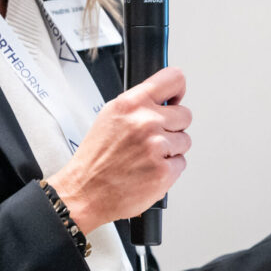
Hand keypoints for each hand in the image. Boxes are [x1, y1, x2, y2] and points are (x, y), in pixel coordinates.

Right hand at [48, 67, 190, 233]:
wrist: (85, 191)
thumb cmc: (96, 157)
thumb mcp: (110, 116)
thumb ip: (139, 104)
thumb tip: (164, 99)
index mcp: (131, 103)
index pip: (174, 79)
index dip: (178, 91)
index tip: (175, 100)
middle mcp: (145, 121)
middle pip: (185, 115)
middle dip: (173, 127)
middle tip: (153, 138)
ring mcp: (156, 147)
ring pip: (184, 141)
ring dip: (171, 150)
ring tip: (147, 156)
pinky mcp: (164, 171)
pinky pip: (181, 163)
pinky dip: (168, 169)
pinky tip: (148, 170)